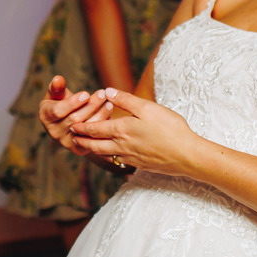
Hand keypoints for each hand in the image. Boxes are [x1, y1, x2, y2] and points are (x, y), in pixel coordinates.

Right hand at [37, 75, 111, 157]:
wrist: (68, 122)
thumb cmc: (62, 103)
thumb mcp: (57, 94)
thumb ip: (57, 87)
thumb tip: (58, 79)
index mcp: (45, 116)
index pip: (57, 111)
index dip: (72, 103)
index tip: (86, 94)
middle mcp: (53, 132)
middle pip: (74, 119)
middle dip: (90, 106)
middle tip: (102, 94)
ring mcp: (66, 142)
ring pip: (85, 129)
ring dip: (99, 114)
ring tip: (108, 102)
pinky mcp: (78, 148)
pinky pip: (92, 137)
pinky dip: (102, 124)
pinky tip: (109, 112)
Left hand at [66, 88, 202, 176]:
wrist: (186, 155)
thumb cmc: (169, 128)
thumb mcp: (148, 108)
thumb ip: (126, 100)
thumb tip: (107, 91)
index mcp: (122, 130)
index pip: (95, 128)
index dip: (81, 127)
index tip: (71, 124)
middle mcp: (122, 146)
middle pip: (95, 145)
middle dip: (82, 140)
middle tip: (71, 138)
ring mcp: (130, 157)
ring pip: (105, 154)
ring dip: (92, 150)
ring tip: (85, 147)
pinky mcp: (139, 165)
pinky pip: (117, 161)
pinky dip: (109, 157)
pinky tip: (111, 155)